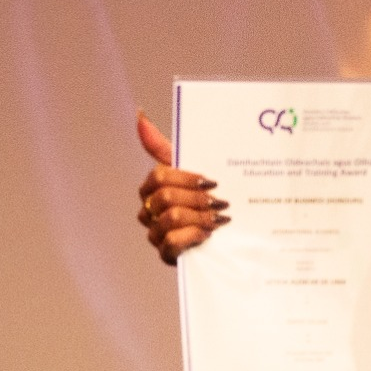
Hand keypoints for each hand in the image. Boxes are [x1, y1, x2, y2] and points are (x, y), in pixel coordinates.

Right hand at [135, 111, 229, 265]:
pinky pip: (170, 244)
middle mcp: (149, 210)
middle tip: (220, 202)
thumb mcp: (191, 168)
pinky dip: (192, 236)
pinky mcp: (166, 255)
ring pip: (170, 219)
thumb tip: (139, 114)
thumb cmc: (207, 195)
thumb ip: (162, 146)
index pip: (159, 176)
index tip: (211, 181)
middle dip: (196, 198)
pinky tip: (207, 234)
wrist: (231, 232)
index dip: (186, 178)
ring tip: (219, 219)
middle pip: (165, 197)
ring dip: (199, 217)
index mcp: (153, 188)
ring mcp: (156, 234)